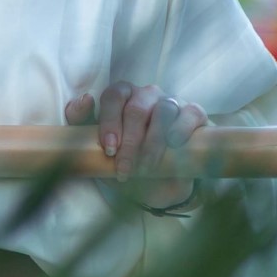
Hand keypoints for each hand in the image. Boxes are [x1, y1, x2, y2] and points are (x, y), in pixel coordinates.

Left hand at [65, 81, 206, 209]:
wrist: (159, 183)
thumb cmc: (125, 157)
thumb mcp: (98, 145)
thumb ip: (81, 121)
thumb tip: (84, 99)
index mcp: (122, 95)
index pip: (113, 96)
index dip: (110, 121)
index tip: (108, 149)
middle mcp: (147, 94)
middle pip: (137, 108)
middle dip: (130, 142)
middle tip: (125, 169)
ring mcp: (172, 102)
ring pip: (163, 112)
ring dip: (153, 144)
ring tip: (146, 168)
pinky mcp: (194, 113)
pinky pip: (190, 114)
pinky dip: (181, 129)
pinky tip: (174, 146)